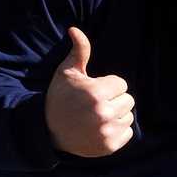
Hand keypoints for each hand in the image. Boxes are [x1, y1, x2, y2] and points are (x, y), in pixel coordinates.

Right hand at [45, 27, 135, 156]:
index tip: (93, 90)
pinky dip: (118, 131)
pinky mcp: (109, 146)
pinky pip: (128, 133)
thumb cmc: (60, 97)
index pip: (122, 84)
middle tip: (95, 104)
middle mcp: (103, 113)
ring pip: (129, 116)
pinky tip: (100, 128)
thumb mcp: (67, 73)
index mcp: (96, 92)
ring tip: (97, 116)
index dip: (108, 85)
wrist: (48, 130)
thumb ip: (79, 51)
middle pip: (128, 100)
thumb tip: (75, 29)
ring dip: (117, 115)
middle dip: (114, 99)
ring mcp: (107, 131)